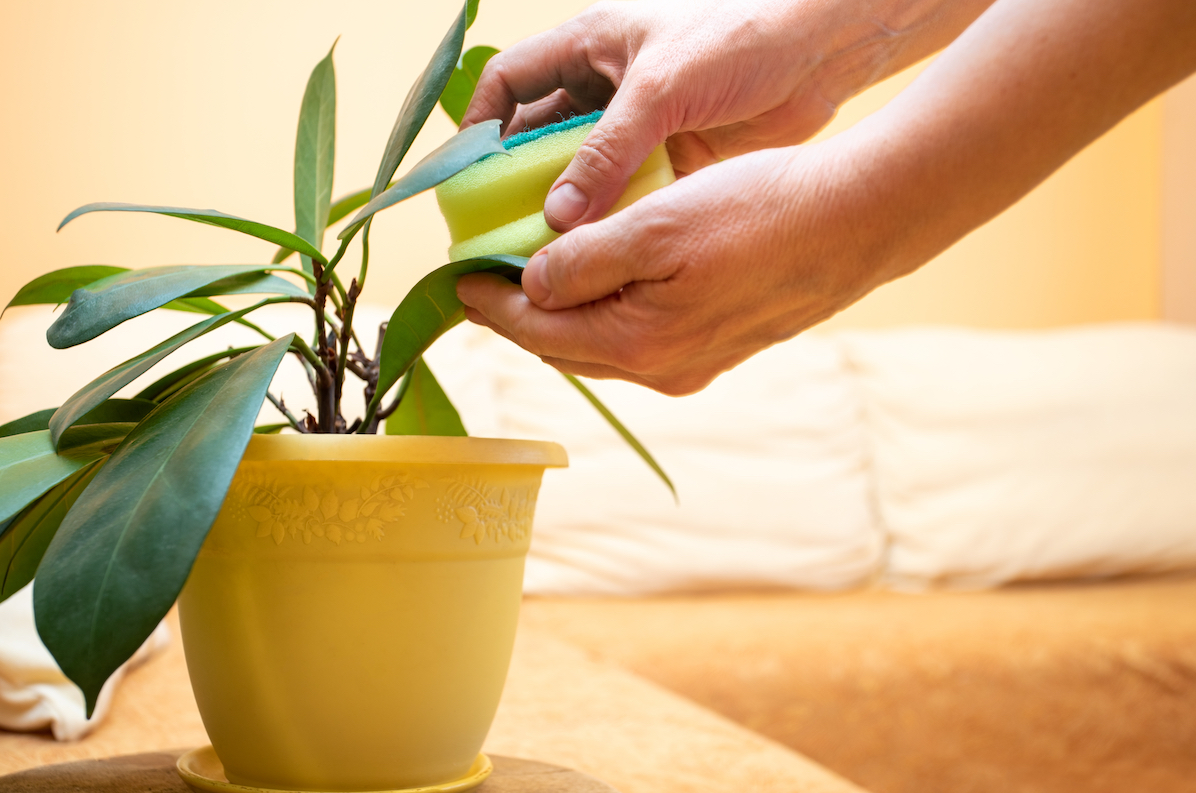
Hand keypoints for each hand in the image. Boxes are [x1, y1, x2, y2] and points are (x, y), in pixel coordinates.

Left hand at [455, 143, 892, 395]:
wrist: (855, 224)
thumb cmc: (761, 214)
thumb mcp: (655, 225)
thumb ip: (582, 260)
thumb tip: (530, 284)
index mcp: (638, 344)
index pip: (537, 329)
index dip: (490, 304)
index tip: (458, 280)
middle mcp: (662, 370)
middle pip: (565, 348)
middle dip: (520, 317)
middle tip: (484, 286)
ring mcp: (693, 366)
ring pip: (603, 349)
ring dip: (563, 319)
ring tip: (534, 285)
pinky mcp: (717, 350)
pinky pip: (639, 343)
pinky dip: (606, 319)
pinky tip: (603, 291)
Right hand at [463, 0, 991, 232]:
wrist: (821, 55)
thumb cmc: (739, 41)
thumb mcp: (660, 91)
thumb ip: (606, 154)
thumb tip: (555, 220)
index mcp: (588, 48)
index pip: (509, 84)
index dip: (480, 128)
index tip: (464, 182)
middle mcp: (604, 90)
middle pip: (537, 142)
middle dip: (516, 186)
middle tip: (497, 237)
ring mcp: (637, 128)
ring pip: (579, 177)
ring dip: (562, 213)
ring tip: (539, 258)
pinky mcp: (668, 161)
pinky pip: (623, 198)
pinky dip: (608, 225)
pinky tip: (597, 257)